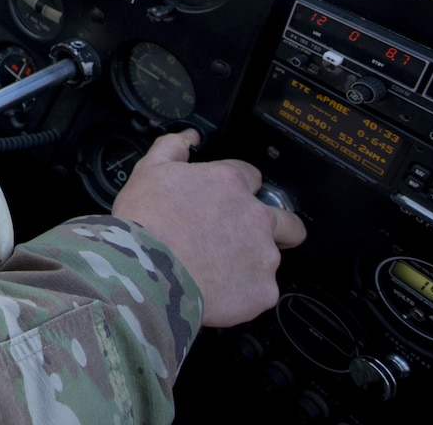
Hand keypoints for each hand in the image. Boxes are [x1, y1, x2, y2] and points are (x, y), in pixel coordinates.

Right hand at [112, 130, 306, 327]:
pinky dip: (242, 294)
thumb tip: (189, 137)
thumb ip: (173, 147)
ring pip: (269, 259)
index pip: (251, 176)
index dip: (236, 188)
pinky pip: (260, 293)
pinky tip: (216, 291)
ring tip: (215, 271)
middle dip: (276, 229)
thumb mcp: (148, 171)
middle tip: (243, 239)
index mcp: (229, 184)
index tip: (224, 200)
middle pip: (288, 222)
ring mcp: (263, 257)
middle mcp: (255, 218)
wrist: (145, 274)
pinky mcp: (262, 292)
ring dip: (249, 263)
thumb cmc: (145, 224)